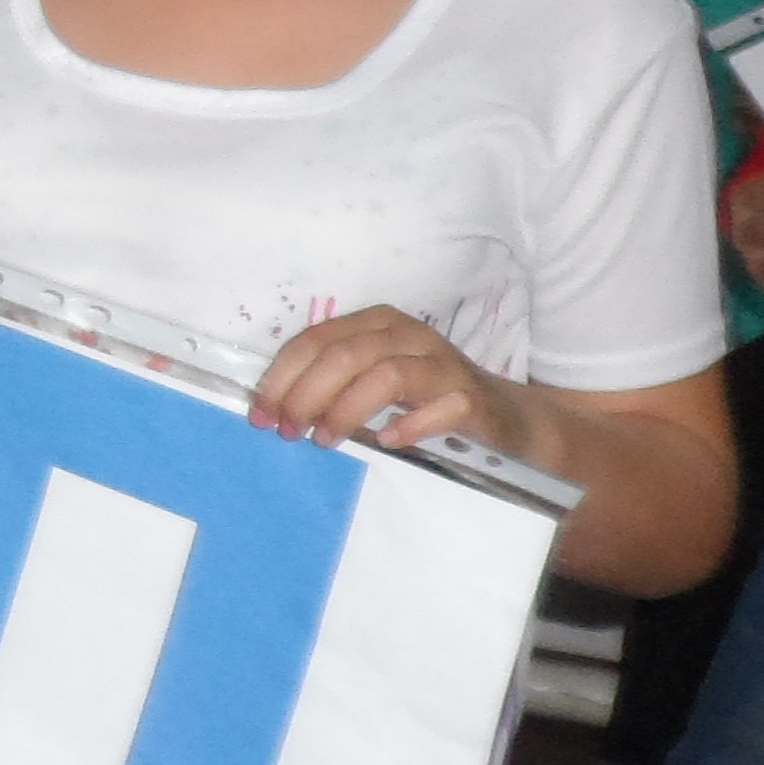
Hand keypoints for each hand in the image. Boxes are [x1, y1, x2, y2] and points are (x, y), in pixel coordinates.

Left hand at [252, 305, 490, 452]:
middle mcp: (409, 334)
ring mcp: (442, 363)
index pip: (315, 340)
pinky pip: (437, 408)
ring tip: (324, 440)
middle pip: (345, 356)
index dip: (281, 378)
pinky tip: (388, 440)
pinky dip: (408, 426)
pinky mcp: (470, 397)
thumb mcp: (370, 379)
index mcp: (376, 323)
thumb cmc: (422, 397)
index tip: (261, 416)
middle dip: (306, 396)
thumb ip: (329, 383)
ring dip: (346, 411)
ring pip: (385, 375)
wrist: (502, 415)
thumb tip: (272, 408)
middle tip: (289, 432)